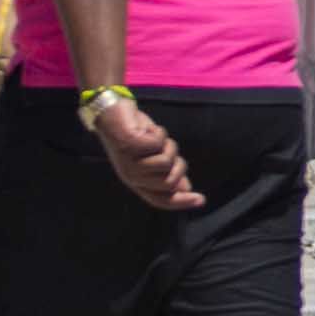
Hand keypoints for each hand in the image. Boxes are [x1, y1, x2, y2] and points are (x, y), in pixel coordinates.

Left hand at [93, 94, 200, 212]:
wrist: (113, 113)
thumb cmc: (136, 135)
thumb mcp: (155, 156)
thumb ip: (167, 172)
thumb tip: (186, 188)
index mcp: (136, 182)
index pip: (161, 200)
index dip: (181, 202)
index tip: (201, 200)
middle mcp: (132, 177)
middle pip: (170, 182)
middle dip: (178, 165)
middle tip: (169, 149)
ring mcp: (130, 163)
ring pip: (167, 162)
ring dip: (167, 146)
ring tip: (155, 137)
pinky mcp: (131, 146)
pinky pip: (159, 144)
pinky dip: (159, 132)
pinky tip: (146, 129)